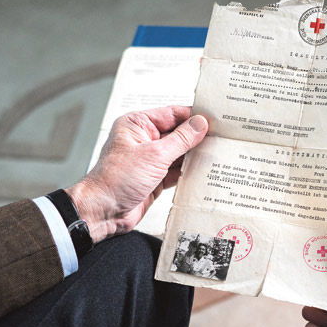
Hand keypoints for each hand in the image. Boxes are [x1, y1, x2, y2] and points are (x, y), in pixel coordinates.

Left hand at [67, 106, 207, 242]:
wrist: (103, 212)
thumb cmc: (116, 180)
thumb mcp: (154, 155)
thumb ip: (181, 139)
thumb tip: (200, 124)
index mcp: (137, 125)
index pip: (172, 114)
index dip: (194, 116)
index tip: (216, 118)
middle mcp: (142, 140)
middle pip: (178, 133)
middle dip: (198, 137)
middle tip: (223, 137)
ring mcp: (149, 160)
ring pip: (179, 153)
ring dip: (195, 155)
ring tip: (219, 153)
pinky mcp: (154, 179)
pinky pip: (177, 171)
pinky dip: (189, 172)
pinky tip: (205, 171)